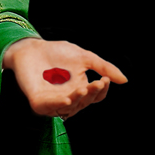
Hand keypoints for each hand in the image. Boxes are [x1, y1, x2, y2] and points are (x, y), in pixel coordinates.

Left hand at [2, 38, 126, 119]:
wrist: (30, 46)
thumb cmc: (56, 52)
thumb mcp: (83, 57)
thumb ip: (102, 67)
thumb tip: (124, 80)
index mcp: (80, 89)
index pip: (95, 96)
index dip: (101, 90)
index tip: (104, 79)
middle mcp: (68, 98)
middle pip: (84, 103)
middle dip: (91, 94)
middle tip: (96, 82)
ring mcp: (53, 102)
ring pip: (70, 108)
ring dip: (78, 100)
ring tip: (83, 89)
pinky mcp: (38, 102)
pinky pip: (50, 108)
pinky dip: (59, 105)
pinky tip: (67, 99)